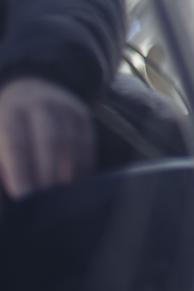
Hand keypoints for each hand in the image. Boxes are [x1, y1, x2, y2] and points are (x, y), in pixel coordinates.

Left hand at [0, 77, 96, 198]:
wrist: (29, 90)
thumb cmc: (5, 126)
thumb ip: (1, 163)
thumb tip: (14, 189)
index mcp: (10, 111)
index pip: (16, 142)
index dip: (19, 170)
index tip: (23, 196)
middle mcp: (40, 105)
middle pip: (50, 140)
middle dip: (48, 172)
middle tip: (46, 199)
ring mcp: (65, 107)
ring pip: (71, 142)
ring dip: (68, 171)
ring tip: (63, 196)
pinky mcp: (83, 114)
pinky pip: (87, 142)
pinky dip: (83, 164)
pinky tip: (78, 182)